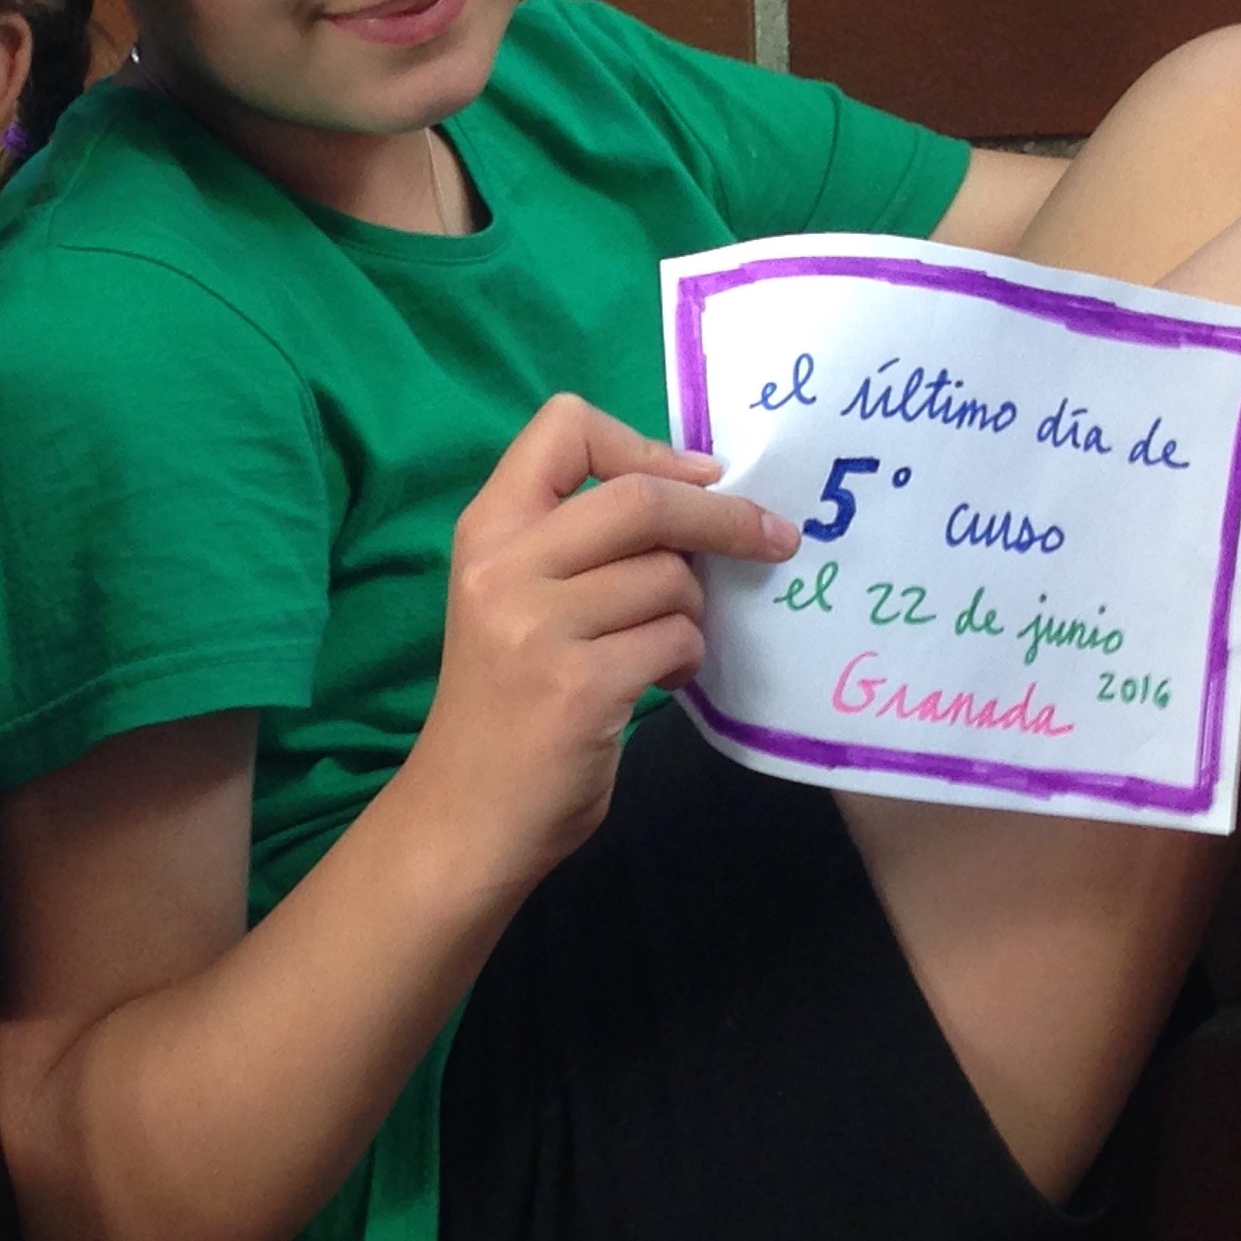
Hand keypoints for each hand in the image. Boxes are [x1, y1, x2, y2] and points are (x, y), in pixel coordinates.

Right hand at [407, 395, 799, 877]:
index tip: (693, 479)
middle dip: (724, 517)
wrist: (466, 813)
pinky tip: (658, 682)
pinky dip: (686, 659)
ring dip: (692, 612)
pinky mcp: (578, 687)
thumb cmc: (504, 699)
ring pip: (670, 578)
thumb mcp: (513, 596)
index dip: (642, 444)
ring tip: (661, 646)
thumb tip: (698, 494)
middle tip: (773, 538)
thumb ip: (577, 540)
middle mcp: (504, 567)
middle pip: (642, 498)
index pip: (563, 428)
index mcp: (487, 530)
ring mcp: (537, 628)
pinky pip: (677, 640)